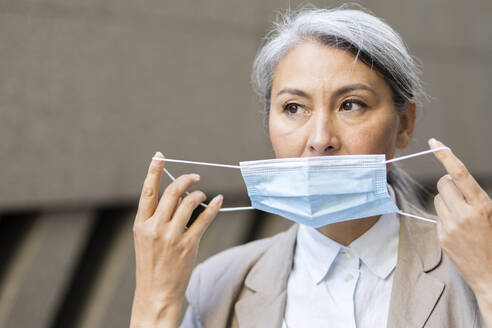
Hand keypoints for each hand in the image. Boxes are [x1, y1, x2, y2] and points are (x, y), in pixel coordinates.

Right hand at [130, 152, 222, 327]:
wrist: (155, 293)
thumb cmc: (151, 264)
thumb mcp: (145, 239)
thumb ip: (156, 217)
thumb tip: (175, 195)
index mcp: (141, 223)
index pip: (148, 191)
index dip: (154, 171)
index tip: (159, 156)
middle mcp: (155, 227)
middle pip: (172, 192)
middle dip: (185, 179)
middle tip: (195, 177)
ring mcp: (171, 237)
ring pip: (189, 203)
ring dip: (198, 194)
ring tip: (202, 195)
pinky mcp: (188, 245)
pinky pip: (204, 220)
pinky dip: (213, 207)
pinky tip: (218, 201)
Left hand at [430, 138, 491, 324]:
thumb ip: (477, 197)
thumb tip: (456, 180)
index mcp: (482, 205)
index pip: (459, 174)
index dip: (445, 156)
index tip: (435, 143)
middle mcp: (464, 214)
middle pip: (443, 184)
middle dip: (447, 183)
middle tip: (458, 193)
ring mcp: (451, 226)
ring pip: (437, 199)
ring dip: (445, 201)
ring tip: (461, 215)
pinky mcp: (442, 236)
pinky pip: (437, 216)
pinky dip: (445, 217)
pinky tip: (458, 230)